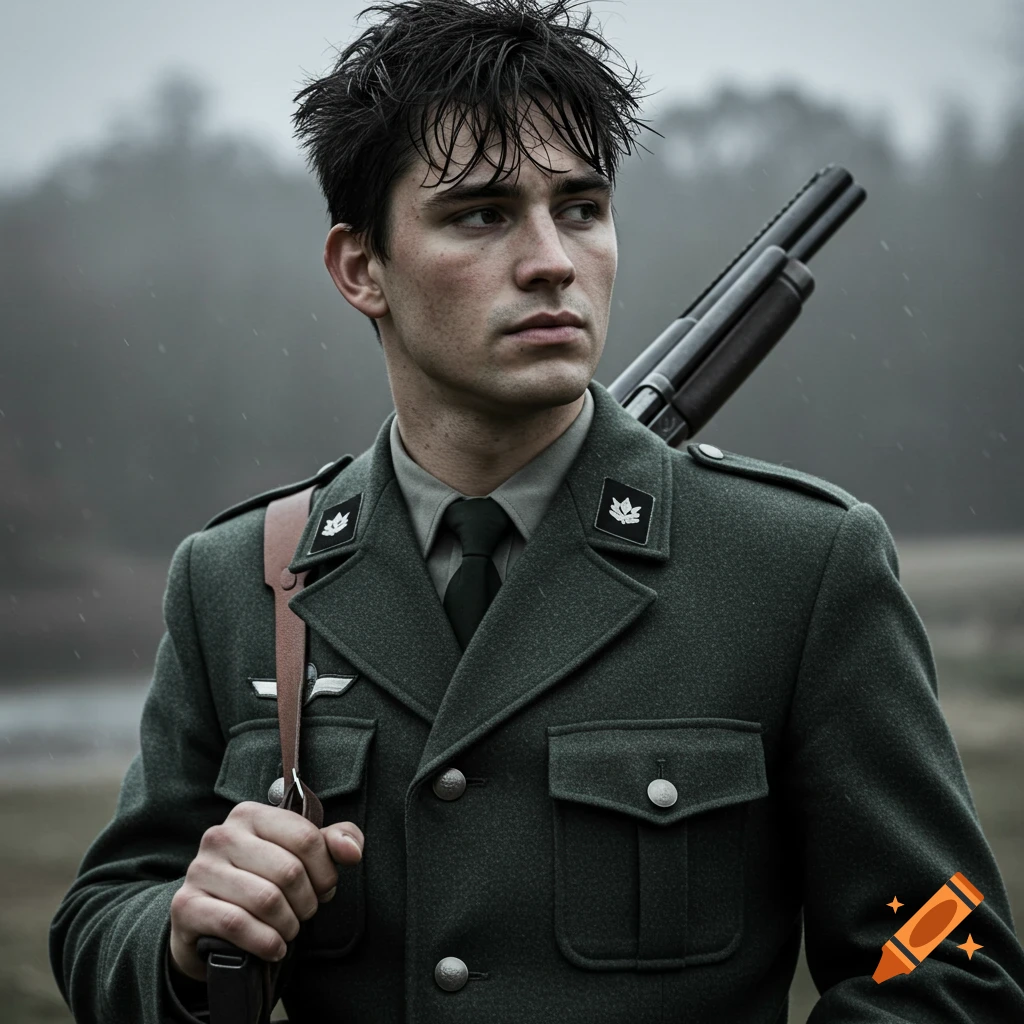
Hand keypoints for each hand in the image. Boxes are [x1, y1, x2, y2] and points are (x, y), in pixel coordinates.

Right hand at [169, 801, 363, 980]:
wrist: (207, 924)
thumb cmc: (261, 881)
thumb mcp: (300, 856)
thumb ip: (334, 842)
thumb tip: (352, 852)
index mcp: (250, 814)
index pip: (305, 837)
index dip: (326, 870)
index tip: (326, 888)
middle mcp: (221, 836)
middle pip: (289, 871)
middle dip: (308, 901)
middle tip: (305, 913)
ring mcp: (199, 870)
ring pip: (266, 899)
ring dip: (289, 925)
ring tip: (289, 930)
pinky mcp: (186, 906)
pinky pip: (237, 924)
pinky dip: (266, 942)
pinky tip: (273, 948)